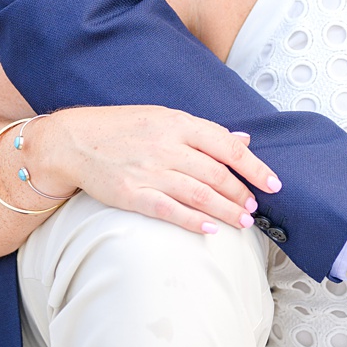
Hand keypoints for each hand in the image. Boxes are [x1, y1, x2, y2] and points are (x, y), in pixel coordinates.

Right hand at [31, 106, 280, 234]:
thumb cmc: (122, 128)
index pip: (229, 146)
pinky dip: (192, 221)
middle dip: (241, 194)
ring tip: (243, 221)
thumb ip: (204, 132)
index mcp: (179, 124)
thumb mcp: (165, 118)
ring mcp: (149, 172)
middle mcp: (167, 147)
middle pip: (216, 174)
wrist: (72, 142)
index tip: (273, 183)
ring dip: (225, 210)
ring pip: (198, 194)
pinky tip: (210, 229)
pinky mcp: (132, 194)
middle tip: (254, 208)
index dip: (255, 167)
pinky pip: (169, 210)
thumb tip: (244, 138)